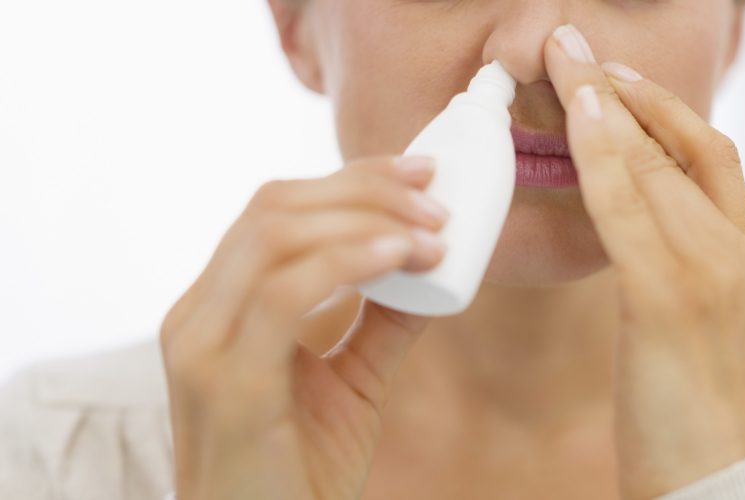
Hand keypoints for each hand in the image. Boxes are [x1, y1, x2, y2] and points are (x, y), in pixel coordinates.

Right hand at [159, 155, 448, 499]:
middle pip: (274, 206)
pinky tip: (400, 258)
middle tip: (437, 203)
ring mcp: (202, 345)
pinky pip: (283, 293)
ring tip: (433, 235)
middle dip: (364, 189)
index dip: (350, 179)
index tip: (420, 174)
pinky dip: (347, 262)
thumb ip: (382, 321)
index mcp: (220, 306)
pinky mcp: (225, 382)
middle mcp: (198, 314)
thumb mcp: (353, 381)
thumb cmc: (301, 471)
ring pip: (275, 235)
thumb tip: (432, 266)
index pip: (276, 209)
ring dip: (366, 220)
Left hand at [543, 25, 744, 498]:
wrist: (717, 485)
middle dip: (626, 90)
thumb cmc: (694, 415)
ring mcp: (713, 273)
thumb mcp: (697, 327)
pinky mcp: (670, 300)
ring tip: (566, 62)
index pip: (712, 157)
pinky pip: (629, 210)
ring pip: (656, 167)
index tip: (619, 79)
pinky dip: (602, 159)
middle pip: (682, 146)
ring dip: (607, 106)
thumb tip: (635, 225)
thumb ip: (677, 268)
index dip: (664, 109)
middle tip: (576, 48)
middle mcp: (741, 253)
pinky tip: (577, 121)